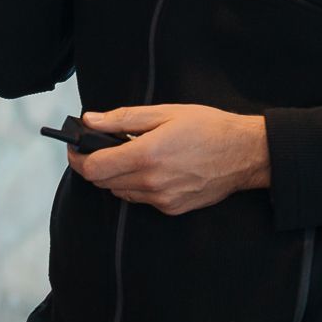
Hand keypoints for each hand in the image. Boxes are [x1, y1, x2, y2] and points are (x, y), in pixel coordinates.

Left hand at [70, 104, 268, 214]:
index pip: (93, 167)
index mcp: (146, 155)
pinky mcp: (172, 208)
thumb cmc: (209, 128)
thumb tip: (90, 120)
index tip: (74, 147)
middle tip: (101, 147)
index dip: (77, 157)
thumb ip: (122, 119)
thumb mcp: (164, 113)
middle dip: (95, 165)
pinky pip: (141, 199)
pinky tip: (151, 169)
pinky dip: (136, 185)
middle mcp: (151, 182)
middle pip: (102, 182)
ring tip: (130, 156)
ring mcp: (162, 199)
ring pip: (119, 192)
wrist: (246, 153)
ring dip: (115, 176)